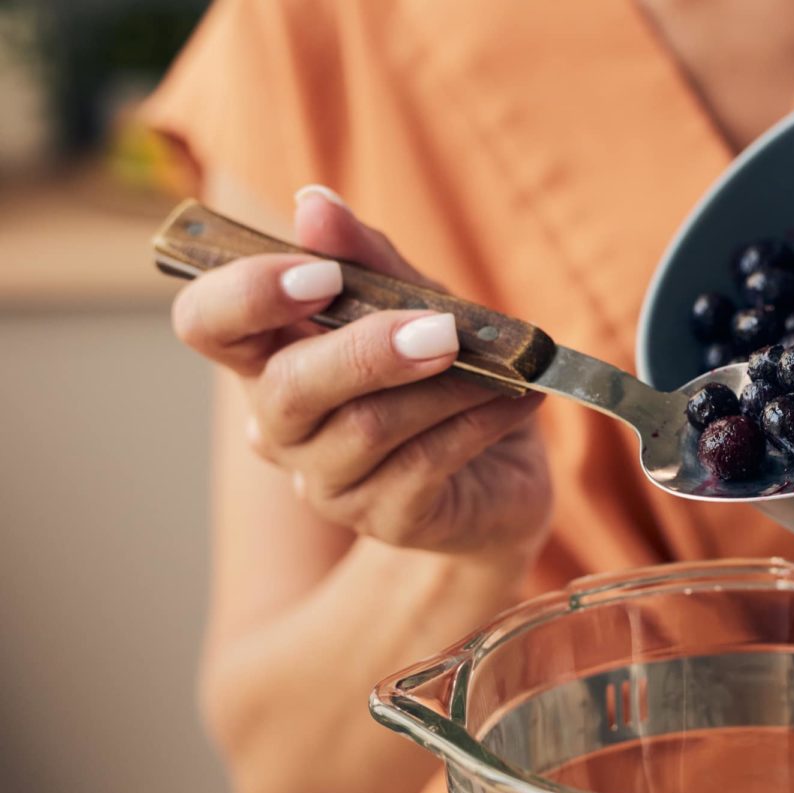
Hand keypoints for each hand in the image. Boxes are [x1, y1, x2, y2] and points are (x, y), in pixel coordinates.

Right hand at [171, 185, 551, 553]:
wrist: (504, 473)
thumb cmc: (444, 376)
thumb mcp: (417, 303)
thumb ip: (369, 261)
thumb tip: (315, 205)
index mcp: (270, 356)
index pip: (209, 324)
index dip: (247, 296)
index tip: (319, 272)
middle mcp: (281, 426)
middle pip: (288, 389)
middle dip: (367, 350)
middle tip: (442, 326)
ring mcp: (327, 482)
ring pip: (367, 428)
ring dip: (446, 386)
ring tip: (503, 364)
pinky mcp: (386, 519)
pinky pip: (424, 465)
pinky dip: (478, 422)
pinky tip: (518, 400)